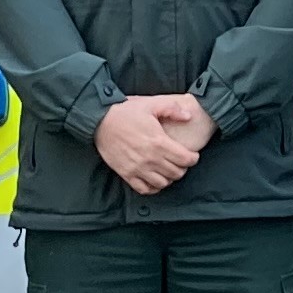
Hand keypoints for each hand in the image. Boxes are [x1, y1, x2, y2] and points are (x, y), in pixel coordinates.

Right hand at [94, 96, 209, 195]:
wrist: (100, 120)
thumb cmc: (125, 111)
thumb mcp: (151, 104)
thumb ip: (172, 109)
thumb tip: (189, 116)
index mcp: (159, 142)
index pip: (186, 159)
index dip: (193, 158)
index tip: (192, 155)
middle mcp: (150, 159)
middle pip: (176, 173)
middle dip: (183, 168)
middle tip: (181, 161)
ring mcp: (138, 168)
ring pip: (163, 183)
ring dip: (169, 178)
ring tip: (168, 170)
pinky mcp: (126, 173)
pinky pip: (144, 189)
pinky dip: (153, 187)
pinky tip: (155, 180)